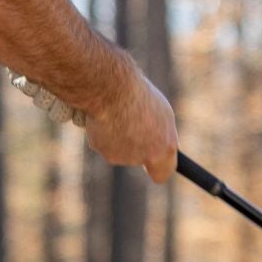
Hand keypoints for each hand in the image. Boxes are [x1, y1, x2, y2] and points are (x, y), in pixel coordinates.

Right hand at [85, 68, 178, 183]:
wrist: (110, 88)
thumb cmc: (139, 95)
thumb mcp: (161, 112)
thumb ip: (160, 133)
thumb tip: (158, 143)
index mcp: (161, 150)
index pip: (162, 173)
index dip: (160, 166)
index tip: (157, 156)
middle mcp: (140, 158)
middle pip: (138, 155)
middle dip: (136, 140)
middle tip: (135, 118)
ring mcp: (118, 155)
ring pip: (119, 145)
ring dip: (119, 131)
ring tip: (120, 108)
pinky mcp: (99, 147)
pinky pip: (103, 137)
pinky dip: (103, 126)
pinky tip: (106, 110)